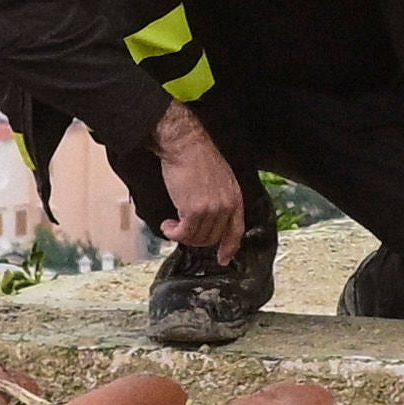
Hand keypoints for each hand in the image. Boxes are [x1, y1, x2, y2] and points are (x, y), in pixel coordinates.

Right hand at [145, 106, 248, 258]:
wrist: (185, 146)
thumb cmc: (198, 157)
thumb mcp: (220, 179)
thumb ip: (219, 199)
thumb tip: (208, 216)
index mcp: (235, 198)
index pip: (236, 230)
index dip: (229, 247)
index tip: (223, 258)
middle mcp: (226, 206)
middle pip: (212, 238)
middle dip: (195, 239)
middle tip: (181, 230)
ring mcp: (212, 210)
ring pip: (196, 238)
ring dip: (181, 235)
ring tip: (171, 225)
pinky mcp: (194, 211)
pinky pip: (183, 233)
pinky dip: (172, 232)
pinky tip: (167, 224)